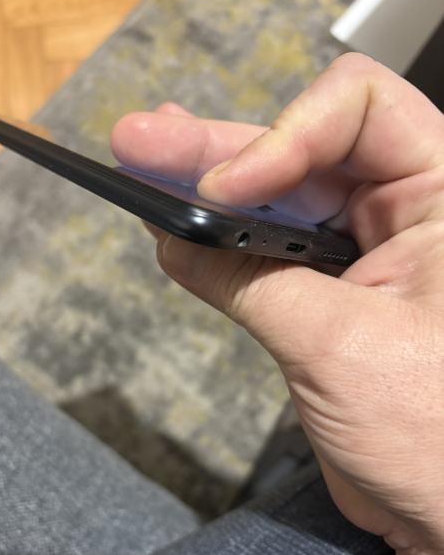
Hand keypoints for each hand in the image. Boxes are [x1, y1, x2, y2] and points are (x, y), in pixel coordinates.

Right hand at [111, 53, 443, 554]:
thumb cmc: (438, 442)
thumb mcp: (338, 348)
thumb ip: (250, 283)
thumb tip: (178, 238)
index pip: (358, 111)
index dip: (283, 135)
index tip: (223, 190)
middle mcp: (409, 210)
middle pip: (303, 149)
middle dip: (219, 148)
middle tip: (143, 140)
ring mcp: (365, 251)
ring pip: (279, 197)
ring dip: (208, 182)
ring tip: (141, 163)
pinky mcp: (332, 291)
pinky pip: (268, 251)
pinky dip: (219, 239)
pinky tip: (171, 220)